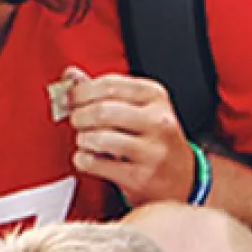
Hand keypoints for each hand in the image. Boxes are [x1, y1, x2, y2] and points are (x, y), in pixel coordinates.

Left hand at [57, 68, 201, 204]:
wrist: (182, 178)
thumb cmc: (155, 139)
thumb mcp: (138, 107)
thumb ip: (105, 90)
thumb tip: (71, 74)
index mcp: (155, 96)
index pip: (109, 84)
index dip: (80, 91)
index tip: (70, 98)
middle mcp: (158, 121)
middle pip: (102, 111)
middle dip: (79, 115)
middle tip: (76, 120)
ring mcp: (151, 151)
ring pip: (98, 138)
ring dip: (82, 139)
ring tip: (85, 140)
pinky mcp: (140, 177)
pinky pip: (96, 164)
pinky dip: (83, 160)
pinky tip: (89, 158)